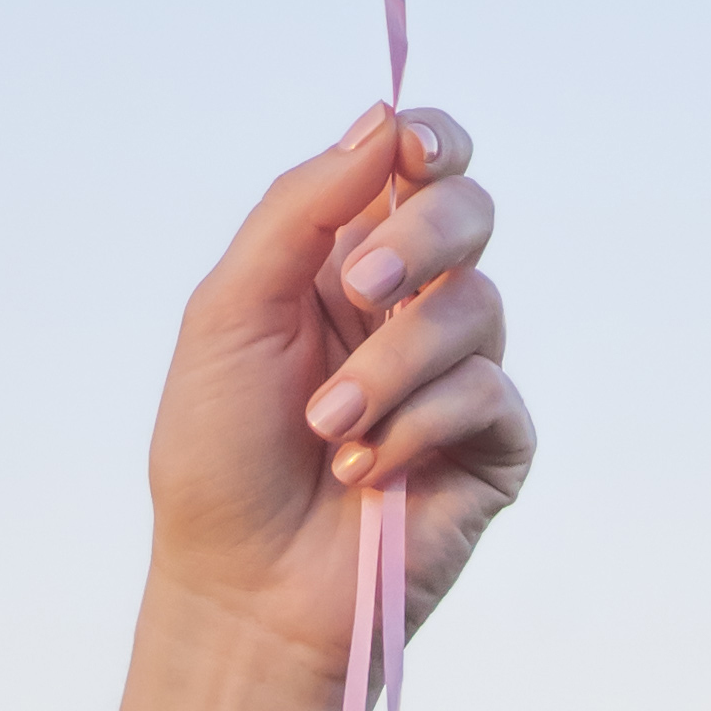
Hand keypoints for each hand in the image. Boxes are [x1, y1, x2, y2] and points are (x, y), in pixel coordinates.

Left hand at [137, 104, 531, 710]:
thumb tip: (381, 121)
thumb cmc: (219, 454)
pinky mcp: (491, 446)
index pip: (419, 166)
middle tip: (355, 292)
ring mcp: (456, 376)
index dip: (431, 142)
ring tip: (329, 430)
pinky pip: (491, 393)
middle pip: (469, 213)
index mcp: (345, 260)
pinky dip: (420, 426)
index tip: (412, 153)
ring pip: (476, 307)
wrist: (243, 589)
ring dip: (391, 366)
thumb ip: (304, 208)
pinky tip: (369, 472)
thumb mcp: (230, 310)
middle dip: (417, 242)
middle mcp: (409, 306)